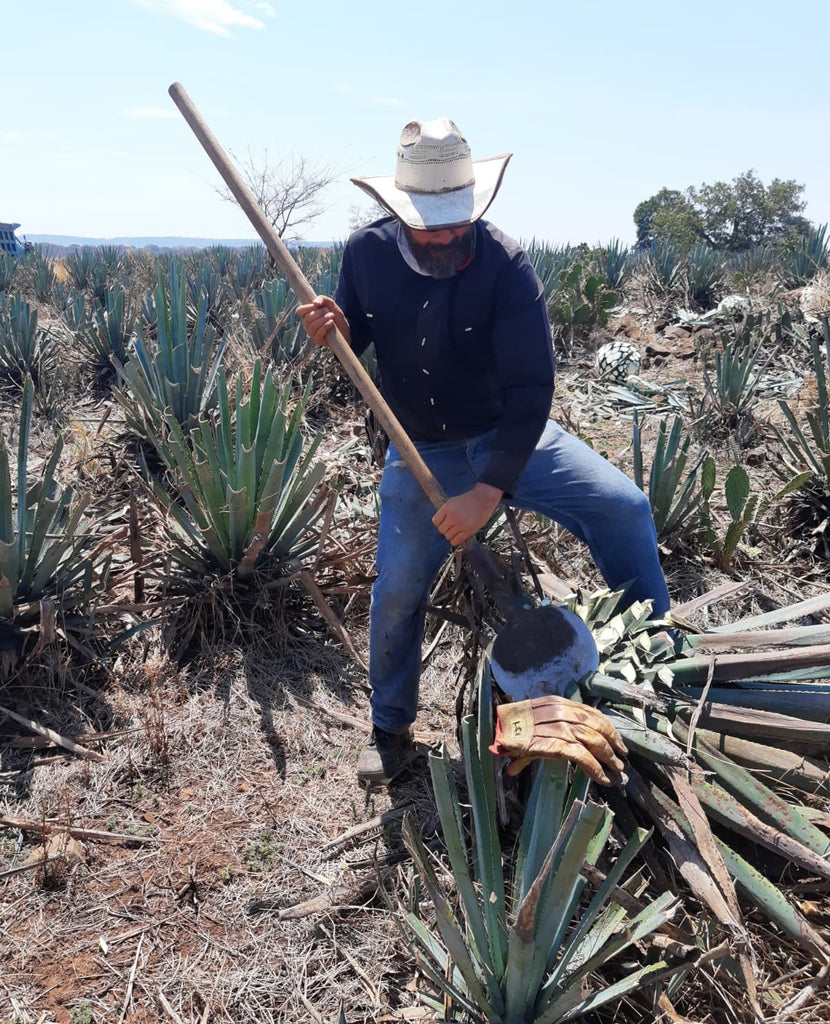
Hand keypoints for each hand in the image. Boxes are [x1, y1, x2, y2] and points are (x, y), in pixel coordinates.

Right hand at [295, 296, 350, 346]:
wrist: (346, 328)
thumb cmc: (336, 316)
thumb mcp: (331, 304)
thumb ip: (323, 299)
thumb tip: (315, 303)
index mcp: (308, 315)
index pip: (300, 311)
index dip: (306, 308)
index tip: (316, 305)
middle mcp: (308, 325)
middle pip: (307, 319)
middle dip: (319, 313)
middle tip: (328, 311)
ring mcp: (312, 334)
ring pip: (312, 326)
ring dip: (323, 319)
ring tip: (331, 316)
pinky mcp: (318, 341)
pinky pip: (318, 334)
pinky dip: (325, 326)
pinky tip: (331, 323)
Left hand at [432, 483, 502, 545]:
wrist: (484, 499)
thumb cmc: (469, 500)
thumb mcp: (453, 501)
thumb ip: (445, 511)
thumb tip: (438, 523)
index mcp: (448, 508)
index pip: (435, 521)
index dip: (439, 523)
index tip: (443, 522)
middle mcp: (453, 516)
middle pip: (441, 530)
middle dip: (445, 529)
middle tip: (450, 527)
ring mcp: (461, 524)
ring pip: (448, 536)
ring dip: (450, 535)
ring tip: (456, 531)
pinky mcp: (469, 530)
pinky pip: (456, 541)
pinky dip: (455, 540)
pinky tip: (458, 536)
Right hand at [489, 696, 627, 785]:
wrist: (495, 730)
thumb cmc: (509, 728)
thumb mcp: (530, 724)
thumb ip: (542, 734)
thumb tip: (546, 750)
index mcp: (557, 703)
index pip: (591, 712)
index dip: (607, 727)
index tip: (616, 740)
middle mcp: (561, 711)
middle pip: (596, 725)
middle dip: (612, 741)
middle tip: (621, 756)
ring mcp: (559, 727)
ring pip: (593, 740)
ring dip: (608, 757)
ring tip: (616, 769)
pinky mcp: (556, 744)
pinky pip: (582, 756)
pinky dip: (595, 768)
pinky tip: (602, 778)